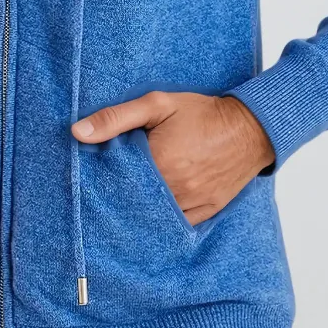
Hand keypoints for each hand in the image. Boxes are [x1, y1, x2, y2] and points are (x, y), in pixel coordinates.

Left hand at [71, 90, 274, 223]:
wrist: (250, 127)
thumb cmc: (201, 112)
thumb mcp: (158, 104)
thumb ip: (116, 117)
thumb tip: (77, 132)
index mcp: (158, 162)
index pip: (116, 179)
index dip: (104, 177)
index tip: (96, 174)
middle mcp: (174, 187)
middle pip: (133, 199)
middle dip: (121, 194)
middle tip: (110, 187)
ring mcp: (191, 202)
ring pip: (154, 214)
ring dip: (140, 207)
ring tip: (129, 198)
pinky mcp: (206, 210)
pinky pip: (177, 222)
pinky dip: (163, 217)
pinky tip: (153, 209)